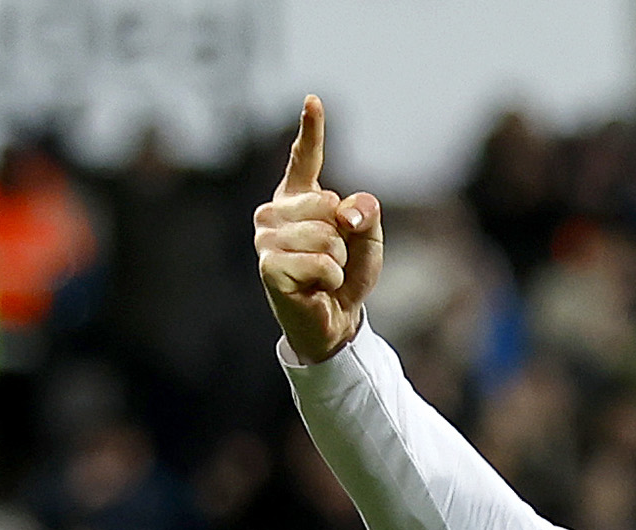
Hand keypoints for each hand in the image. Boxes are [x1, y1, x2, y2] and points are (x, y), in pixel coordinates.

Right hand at [252, 94, 379, 364]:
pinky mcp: (268, 268)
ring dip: (337, 260)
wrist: (334, 322)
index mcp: (298, 199)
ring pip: (325, 235)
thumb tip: (345, 212)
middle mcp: (274, 213)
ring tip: (323, 275)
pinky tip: (316, 289)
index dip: (310, 130)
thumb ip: (365, 213)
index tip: (313, 100)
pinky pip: (320, 262)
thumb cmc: (346, 276)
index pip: (304, 159)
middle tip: (333, 259)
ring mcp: (266, 240)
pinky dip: (329, 278)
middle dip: (343, 236)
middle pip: (327, 204)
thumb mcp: (368, 238)